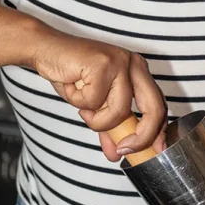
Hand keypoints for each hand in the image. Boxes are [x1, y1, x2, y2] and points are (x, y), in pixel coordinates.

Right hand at [30, 26, 166, 161]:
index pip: (159, 106)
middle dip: (141, 137)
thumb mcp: (95, 105)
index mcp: (138, 72)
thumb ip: (109, 127)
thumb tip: (117, 154)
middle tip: (122, 150)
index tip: (153, 151)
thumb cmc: (71, 74)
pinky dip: (78, 101)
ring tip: (82, 106)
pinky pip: (94, 101)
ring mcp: (120, 62)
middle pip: (153, 109)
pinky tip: (72, 86)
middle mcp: (134, 65)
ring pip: (119, 111)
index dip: (157, 132)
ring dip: (95, 119)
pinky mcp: (102, 63)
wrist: (46, 50)